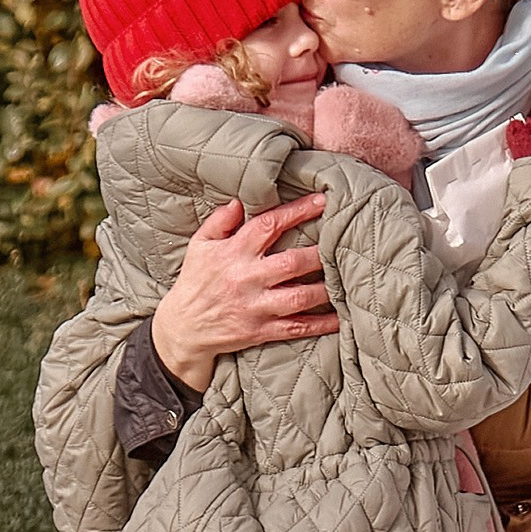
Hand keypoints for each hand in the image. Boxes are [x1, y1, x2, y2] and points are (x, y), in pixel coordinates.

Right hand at [151, 195, 337, 389]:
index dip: (297, 211)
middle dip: (320, 252)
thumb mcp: (200, 246)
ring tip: (348, 275)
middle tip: (345, 239)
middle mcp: (247, 279)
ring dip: (326, 287)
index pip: (268, 226)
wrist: (182, 329)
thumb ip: (219, 222)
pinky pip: (297, 328)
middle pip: (291, 263)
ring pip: (299, 297)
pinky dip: (321, 324)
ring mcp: (256, 307)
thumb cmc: (194, 282)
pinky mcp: (261, 331)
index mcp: (233, 253)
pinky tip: (341, 317)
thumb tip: (239, 201)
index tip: (322, 200)